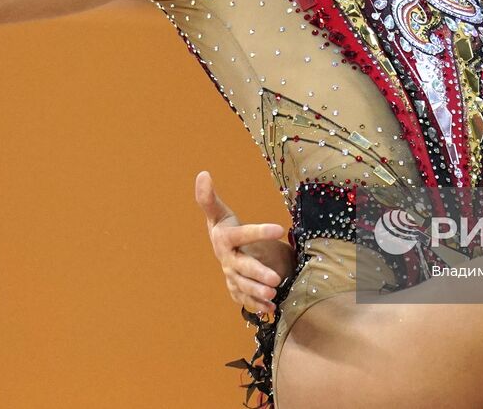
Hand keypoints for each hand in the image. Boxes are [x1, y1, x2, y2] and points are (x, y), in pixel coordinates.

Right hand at [195, 170, 294, 319]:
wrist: (222, 251)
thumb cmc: (224, 228)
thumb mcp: (219, 212)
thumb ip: (210, 197)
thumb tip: (203, 174)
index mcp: (225, 239)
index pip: (242, 234)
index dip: (259, 231)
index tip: (280, 228)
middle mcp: (228, 259)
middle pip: (242, 267)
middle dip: (257, 273)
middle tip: (275, 279)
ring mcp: (232, 276)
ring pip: (245, 286)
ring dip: (258, 292)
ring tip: (274, 293)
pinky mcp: (237, 289)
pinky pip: (246, 299)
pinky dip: (258, 305)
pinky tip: (272, 308)